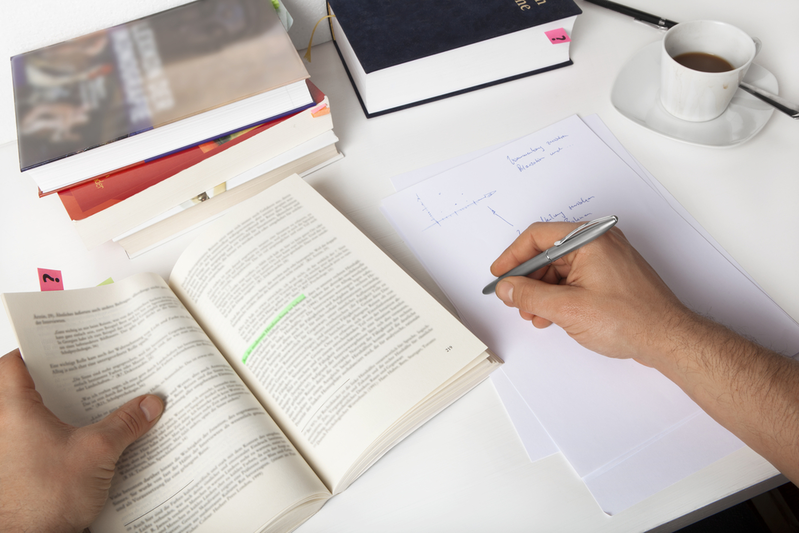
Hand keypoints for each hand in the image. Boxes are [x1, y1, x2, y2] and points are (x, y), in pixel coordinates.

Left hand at [0, 349, 163, 531]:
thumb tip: (148, 405)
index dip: (36, 350)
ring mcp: (12, 453)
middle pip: (26, 389)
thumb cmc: (42, 502)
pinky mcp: (22, 474)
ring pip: (35, 419)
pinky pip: (42, 444)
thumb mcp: (97, 452)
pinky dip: (64, 437)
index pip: (13, 364)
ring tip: (97, 405)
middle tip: (89, 372)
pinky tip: (93, 443)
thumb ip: (125, 423)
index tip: (61, 345)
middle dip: (61, 380)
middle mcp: (6, 429)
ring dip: (63, 411)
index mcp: (14, 412)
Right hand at [491, 222, 690, 365]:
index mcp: (589, 239)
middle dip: (528, 280)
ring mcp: (607, 258)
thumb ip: (530, 295)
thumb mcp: (567, 308)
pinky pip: (576, 277)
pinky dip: (560, 295)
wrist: (668, 339)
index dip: (513, 257)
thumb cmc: (630, 320)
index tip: (500, 275)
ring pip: (560, 269)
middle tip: (516, 301)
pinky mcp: (611, 274)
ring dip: (543, 292)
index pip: (537, 237)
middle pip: (548, 253)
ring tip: (536, 315)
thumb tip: (507, 287)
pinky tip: (553, 315)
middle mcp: (599, 242)